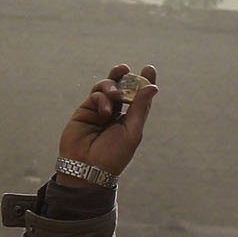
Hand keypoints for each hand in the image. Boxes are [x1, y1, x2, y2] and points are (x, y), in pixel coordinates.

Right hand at [57, 63, 158, 181]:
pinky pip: (95, 95)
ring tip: (115, 95)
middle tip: (125, 69)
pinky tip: (105, 111)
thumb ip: (140, 108)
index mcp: (130, 119)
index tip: (148, 68)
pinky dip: (101, 98)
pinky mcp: (85, 110)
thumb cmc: (113, 155)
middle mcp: (116, 112)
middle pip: (121, 86)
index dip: (143, 81)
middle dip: (123, 76)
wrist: (87, 168)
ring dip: (112, 86)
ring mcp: (99, 110)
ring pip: (107, 87)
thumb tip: (152, 87)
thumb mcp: (132, 131)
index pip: (139, 96)